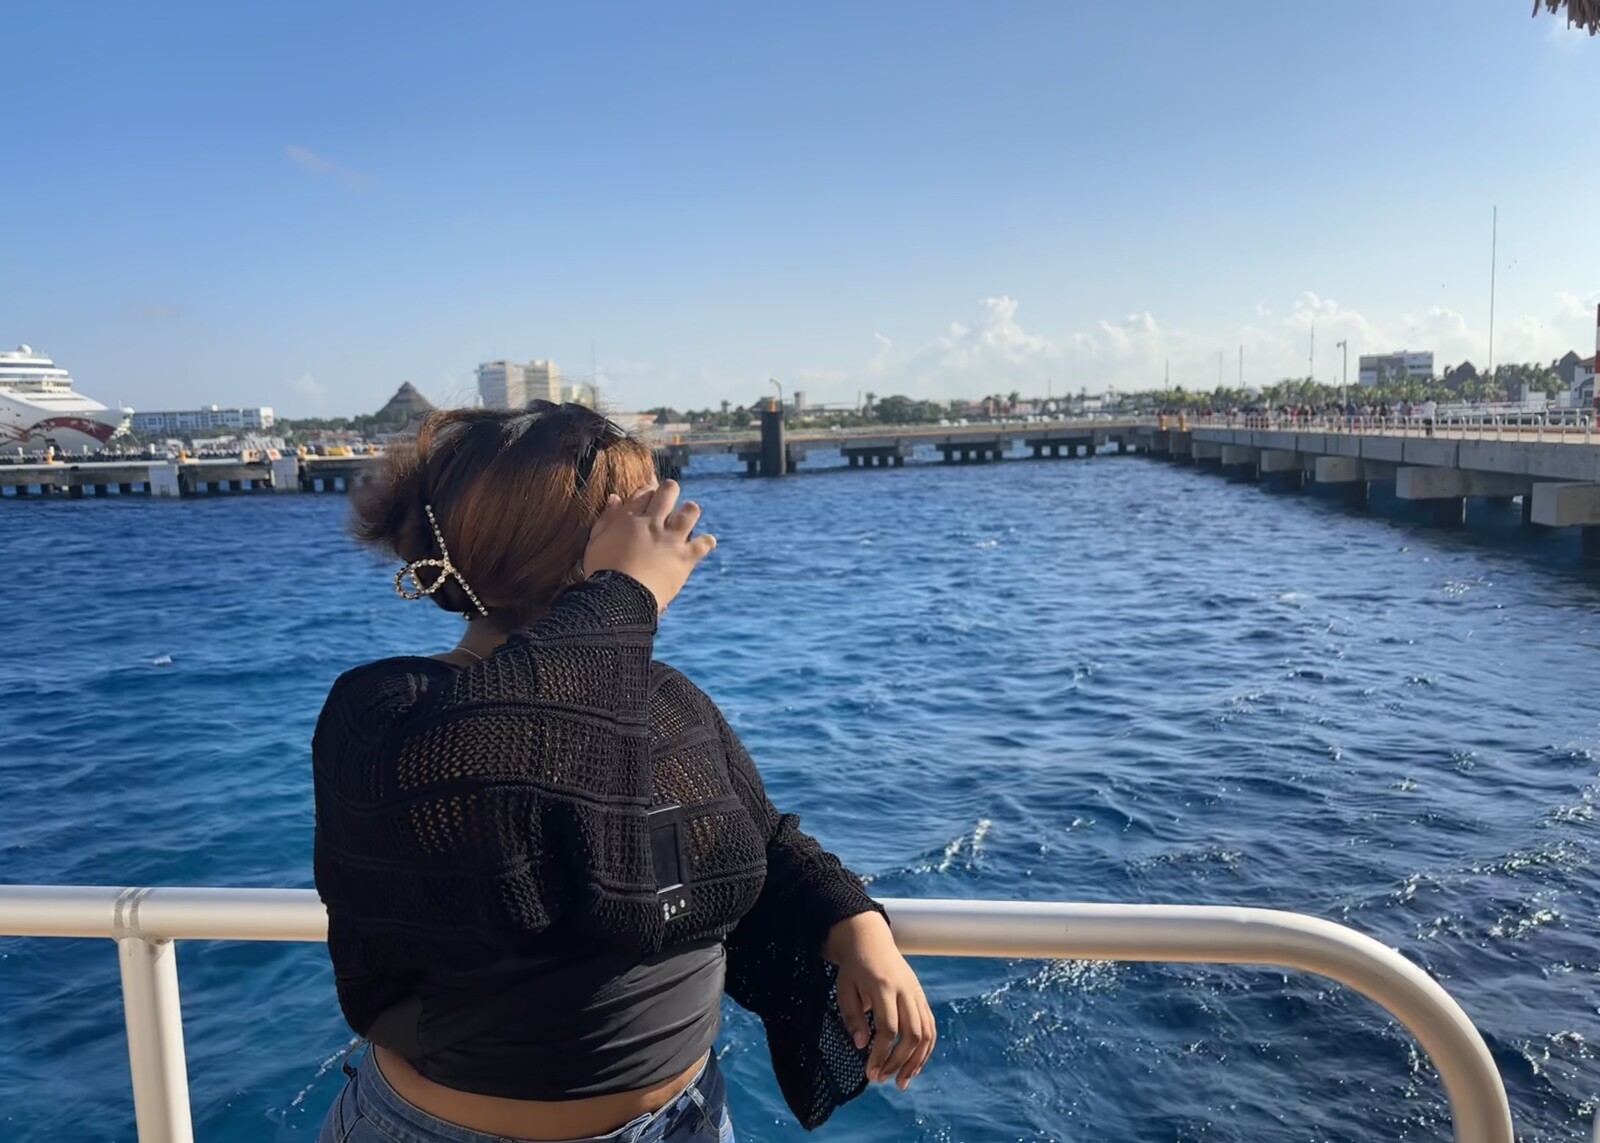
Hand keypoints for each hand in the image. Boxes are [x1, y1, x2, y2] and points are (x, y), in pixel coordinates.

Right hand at [583, 481, 715, 611]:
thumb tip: (615, 497)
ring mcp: (671, 540)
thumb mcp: (596, 542)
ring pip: (690, 511)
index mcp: (630, 519)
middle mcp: (653, 524)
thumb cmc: (602, 571)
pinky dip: (706, 542)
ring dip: (689, 511)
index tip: (649, 497)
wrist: (620, 598)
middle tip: (669, 496)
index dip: (648, 491)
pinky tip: (706, 543)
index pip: (645, 492)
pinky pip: (703, 544)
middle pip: (668, 491)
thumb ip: (606, 518)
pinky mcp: (685, 558)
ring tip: (686, 518)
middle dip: (670, 490)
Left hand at [824, 911, 935, 1089]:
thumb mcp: (844, 988)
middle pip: (912, 1034)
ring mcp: (917, 994)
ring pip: (926, 1033)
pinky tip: (914, 1066)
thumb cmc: (854, 967)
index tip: (870, 1072)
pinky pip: (931, 1027)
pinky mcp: (921, 997)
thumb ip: (852, 1016)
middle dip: (898, 1062)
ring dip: (916, 1061)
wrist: (871, 940)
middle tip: (881, 1079)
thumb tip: (861, 1045)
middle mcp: (905, 991)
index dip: (881, 1054)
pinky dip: (926, 1050)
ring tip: (901, 1082)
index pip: (889, 1028)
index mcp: (883, 986)